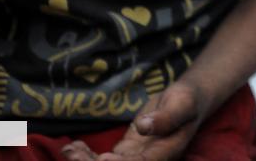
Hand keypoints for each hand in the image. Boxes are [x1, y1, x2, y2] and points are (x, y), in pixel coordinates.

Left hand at [61, 82, 207, 160]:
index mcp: (165, 154)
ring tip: (69, 149)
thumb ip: (166, 118)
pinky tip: (73, 146)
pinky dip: (87, 155)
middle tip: (72, 153)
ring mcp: (137, 159)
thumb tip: (144, 127)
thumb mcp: (181, 104)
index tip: (101, 159)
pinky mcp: (127, 153)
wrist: (186, 102)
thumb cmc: (186, 101)